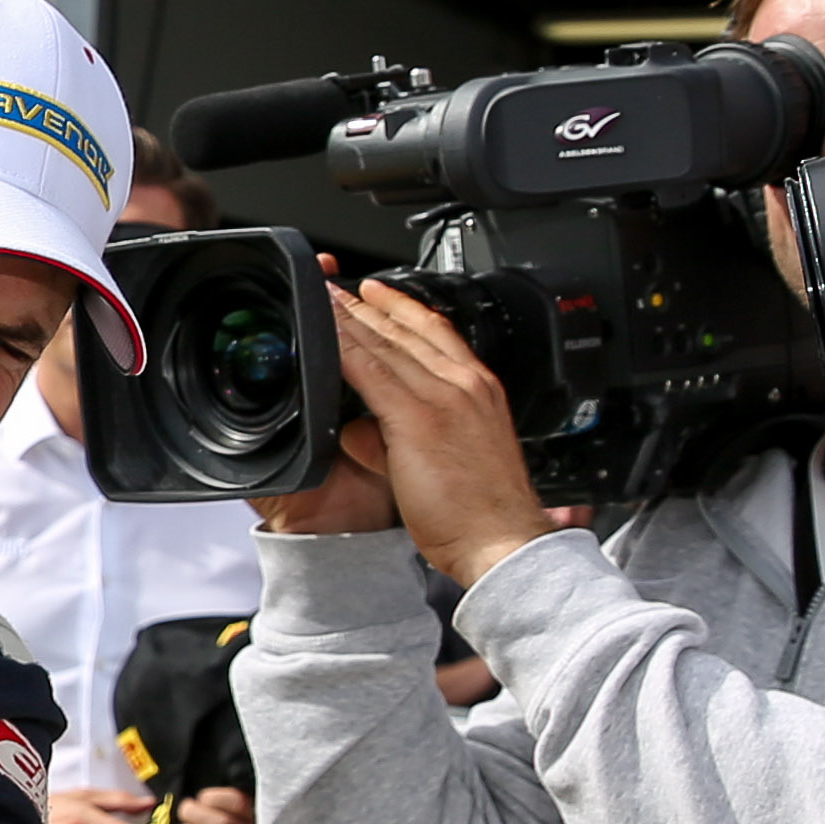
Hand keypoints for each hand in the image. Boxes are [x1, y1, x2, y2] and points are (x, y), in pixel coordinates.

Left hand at [327, 279, 546, 584]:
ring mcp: (445, 398)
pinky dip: (347, 351)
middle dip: (368, 305)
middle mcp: (465, 384)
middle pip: (408, 330)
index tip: (373, 292)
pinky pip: (373, 374)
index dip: (401, 307)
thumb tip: (362, 430)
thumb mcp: (443, 457)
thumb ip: (399, 436)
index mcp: (478, 389)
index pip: (436, 332)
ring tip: (322, 298)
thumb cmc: (478, 509)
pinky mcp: (420, 419)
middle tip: (334, 284)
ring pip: (387, 345)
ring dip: (351, 319)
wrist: (502, 539)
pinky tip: (326, 336)